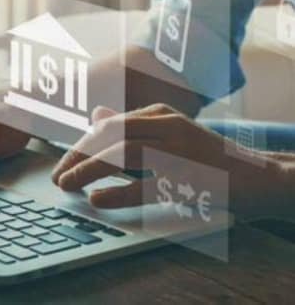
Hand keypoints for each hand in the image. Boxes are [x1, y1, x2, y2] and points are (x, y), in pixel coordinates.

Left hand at [52, 104, 275, 215]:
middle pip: (109, 135)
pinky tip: (97, 199)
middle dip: (77, 156)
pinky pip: (146, 184)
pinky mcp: (188, 176)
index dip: (81, 145)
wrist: (254, 174)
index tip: (63, 163)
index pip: (107, 125)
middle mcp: (165, 124)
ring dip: (88, 169)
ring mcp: (178, 148)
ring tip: (66, 185)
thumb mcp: (166, 133)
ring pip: (122, 154)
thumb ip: (130, 126)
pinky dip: (118, 193)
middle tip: (58, 176)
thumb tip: (95, 116)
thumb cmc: (204, 156)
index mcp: (158, 114)